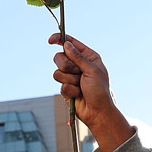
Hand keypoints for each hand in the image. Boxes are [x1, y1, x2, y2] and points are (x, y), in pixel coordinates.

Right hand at [50, 34, 133, 151]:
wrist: (98, 112)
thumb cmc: (100, 91)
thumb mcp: (92, 70)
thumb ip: (78, 57)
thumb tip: (66, 44)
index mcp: (88, 57)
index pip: (71, 43)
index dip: (60, 39)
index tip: (50, 40)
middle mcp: (79, 65)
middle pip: (59, 57)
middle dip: (67, 66)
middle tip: (78, 73)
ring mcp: (71, 77)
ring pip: (57, 71)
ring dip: (70, 80)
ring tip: (80, 86)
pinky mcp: (66, 88)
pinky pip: (60, 85)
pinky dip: (70, 90)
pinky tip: (78, 95)